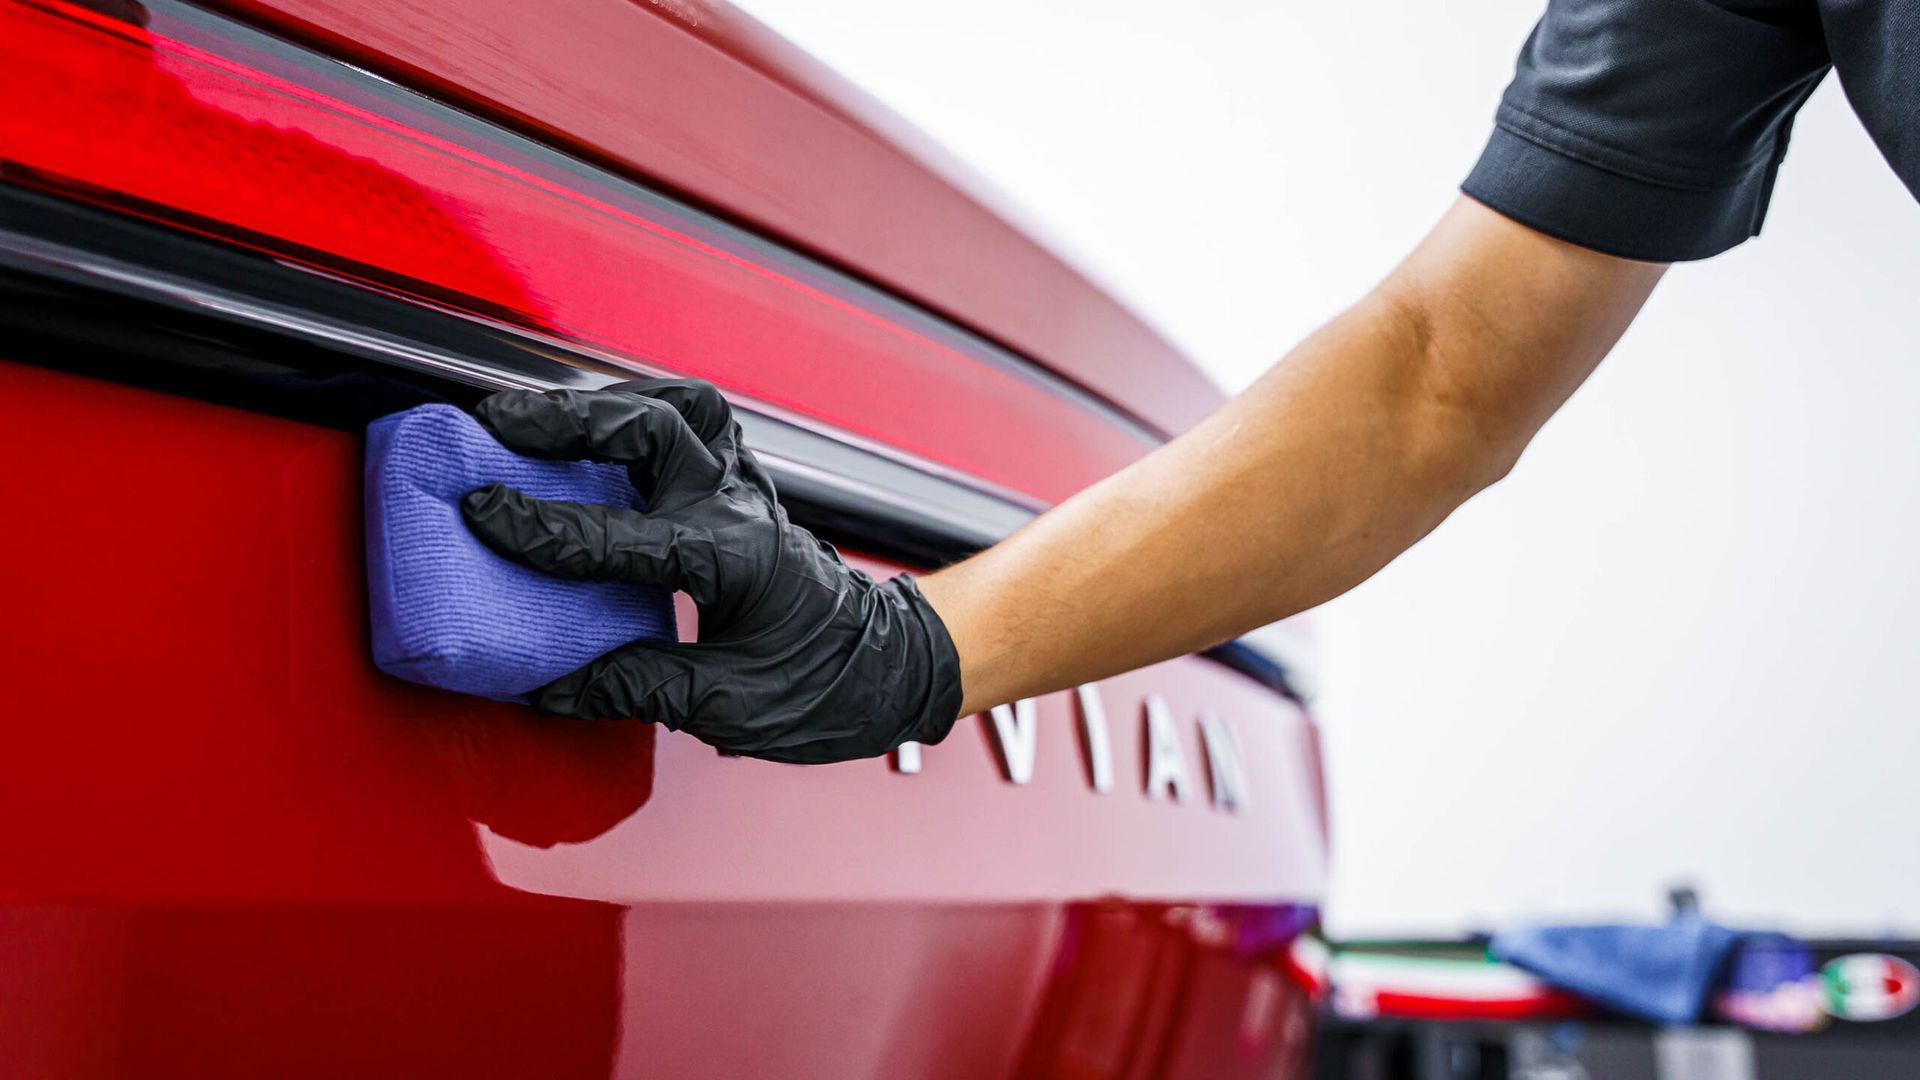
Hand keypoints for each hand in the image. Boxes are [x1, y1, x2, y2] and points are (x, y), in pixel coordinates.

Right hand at [459, 380, 963, 763]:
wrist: (891, 668)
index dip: (545, 528)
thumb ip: (637, 687)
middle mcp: (742, 508)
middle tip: (497, 426)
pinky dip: (641, 412)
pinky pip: (695, 425)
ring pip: (683, 405)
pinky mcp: (744, 489)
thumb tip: (550, 686)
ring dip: (609, 401)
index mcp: (736, 560)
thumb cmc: (827, 689)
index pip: (622, 536)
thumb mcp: (730, 707)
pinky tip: (596, 428)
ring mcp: (747, 490)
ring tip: (538, 414)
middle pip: (658, 427)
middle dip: (570, 422)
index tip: (482, 513)